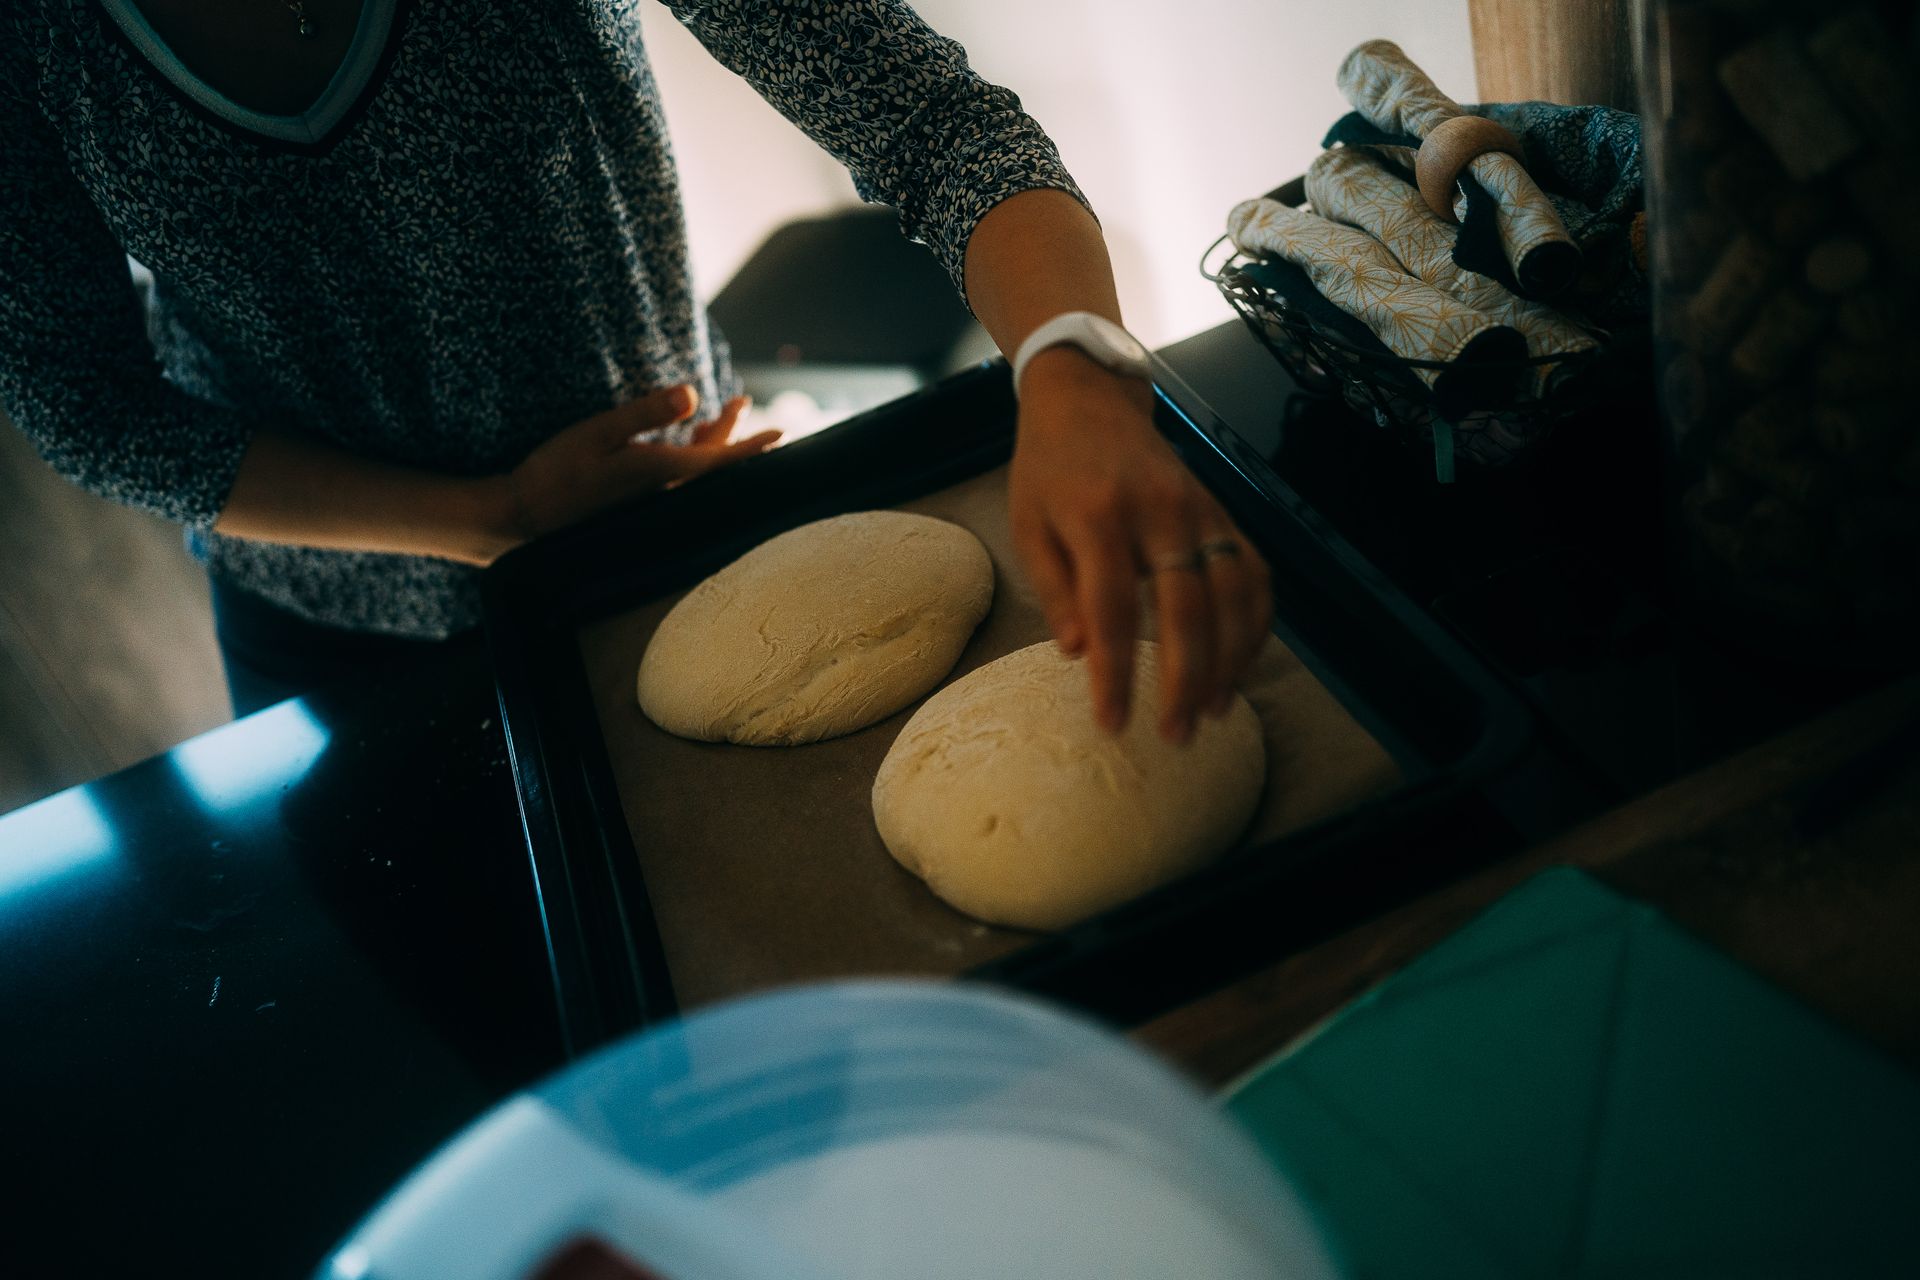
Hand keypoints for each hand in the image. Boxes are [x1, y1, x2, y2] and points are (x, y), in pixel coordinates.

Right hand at [502, 385, 777, 545]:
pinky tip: (685, 441)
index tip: (780, 433)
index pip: (719, 460)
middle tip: (741, 400)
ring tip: (721, 412)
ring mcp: (649, 503)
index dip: (750, 446)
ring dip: (708, 443)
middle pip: (710, 464)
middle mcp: (662, 494)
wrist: (521, 519)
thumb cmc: (555, 472)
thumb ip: (646, 413)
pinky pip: (675, 481)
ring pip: (693, 472)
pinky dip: (688, 457)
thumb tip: (692, 394)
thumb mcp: (598, 432)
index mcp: (659, 473)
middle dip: (728, 433)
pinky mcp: (634, 507)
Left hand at [1008, 349, 1271, 743]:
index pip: (1112, 608)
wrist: (1089, 400)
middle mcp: (1160, 511)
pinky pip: (1255, 575)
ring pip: (1234, 594)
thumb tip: (1078, 651)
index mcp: (1098, 516)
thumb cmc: (1049, 472)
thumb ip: (1053, 589)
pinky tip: (1239, 667)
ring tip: (1212, 712)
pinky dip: (1255, 626)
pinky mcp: (1223, 514)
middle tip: (1176, 733)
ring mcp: (1200, 511)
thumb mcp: (1028, 526)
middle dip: (1185, 679)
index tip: (1113, 724)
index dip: (1115, 672)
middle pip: (1187, 607)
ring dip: (1230, 661)